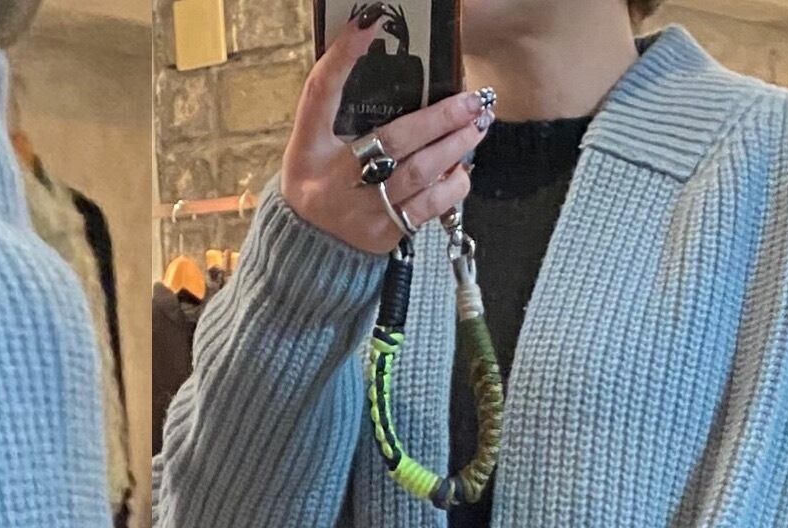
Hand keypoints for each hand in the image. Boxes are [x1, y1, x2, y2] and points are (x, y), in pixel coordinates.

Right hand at [280, 17, 490, 257]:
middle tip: (473, 100)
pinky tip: (462, 167)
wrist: (309, 246)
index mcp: (310, 150)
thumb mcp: (311, 139)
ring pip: (418, 175)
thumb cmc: (315, 180)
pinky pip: (427, 208)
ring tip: (478, 126)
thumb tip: (365, 35)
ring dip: (454, 147)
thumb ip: (333, 96)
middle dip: (438, 117)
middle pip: (393, 141)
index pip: (321, 95)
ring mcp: (362, 213)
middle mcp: (334, 182)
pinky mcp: (384, 235)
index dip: (344, 58)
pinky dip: (451, 185)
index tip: (370, 21)